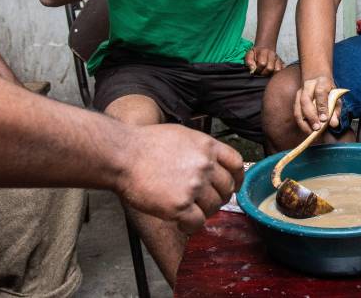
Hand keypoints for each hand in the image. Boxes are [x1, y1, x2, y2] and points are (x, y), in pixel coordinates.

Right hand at [116, 124, 242, 234]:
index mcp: (208, 146)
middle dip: (219, 197)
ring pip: (214, 207)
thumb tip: (211, 161)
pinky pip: (198, 222)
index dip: (237, 178)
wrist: (123, 155)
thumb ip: (201, 149)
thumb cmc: (146, 144)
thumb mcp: (182, 135)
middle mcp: (205, 165)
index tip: (234, 185)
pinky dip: (191, 225)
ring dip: (204, 212)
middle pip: (226, 188)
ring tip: (189, 210)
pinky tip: (181, 221)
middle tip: (205, 202)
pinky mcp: (180, 205)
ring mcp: (194, 186)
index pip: (237, 164)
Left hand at [245, 47, 284, 75]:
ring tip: (266, 73)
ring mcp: (278, 58)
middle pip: (270, 68)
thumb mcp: (249, 54)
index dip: (258, 69)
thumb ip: (249, 61)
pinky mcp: (282, 62)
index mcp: (264, 52)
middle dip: (264, 72)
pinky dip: (278, 73)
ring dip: (271, 74)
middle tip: (261, 72)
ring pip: (277, 70)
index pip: (262, 63)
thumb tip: (252, 69)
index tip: (255, 70)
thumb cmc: (256, 53)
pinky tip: (272, 73)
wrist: (265, 47)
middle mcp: (273, 54)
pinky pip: (282, 69)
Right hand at [294, 76, 341, 131]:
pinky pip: (296, 113)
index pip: (320, 93)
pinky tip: (308, 130)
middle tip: (317, 128)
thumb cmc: (329, 91)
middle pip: (305, 100)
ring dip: (304, 122)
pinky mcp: (295, 100)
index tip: (324, 119)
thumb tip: (334, 124)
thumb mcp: (336, 98)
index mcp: (321, 82)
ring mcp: (299, 92)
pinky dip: (301, 123)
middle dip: (311, 116)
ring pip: (298, 107)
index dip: (322, 107)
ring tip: (311, 132)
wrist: (317, 79)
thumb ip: (336, 110)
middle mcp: (308, 86)